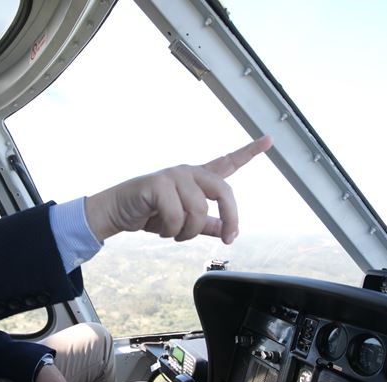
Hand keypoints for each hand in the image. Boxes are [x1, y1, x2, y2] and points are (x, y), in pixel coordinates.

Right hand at [85, 135, 272, 243]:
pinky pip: (176, 215)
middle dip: (230, 217)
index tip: (269, 140)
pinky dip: (171, 231)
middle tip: (230, 238)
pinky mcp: (158, 184)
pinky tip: (161, 229)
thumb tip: (227, 231)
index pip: (227, 163)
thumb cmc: (150, 213)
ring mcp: (174, 176)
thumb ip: (206, 225)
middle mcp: (189, 173)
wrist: (117, 212)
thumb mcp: (183, 222)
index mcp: (197, 180)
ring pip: (198, 211)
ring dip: (188, 232)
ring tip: (174, 234)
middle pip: (223, 191)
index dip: (249, 152)